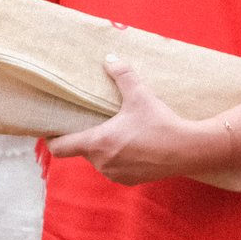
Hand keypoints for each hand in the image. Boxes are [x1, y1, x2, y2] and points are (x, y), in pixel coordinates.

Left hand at [46, 57, 221, 185]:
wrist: (187, 150)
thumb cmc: (160, 124)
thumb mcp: (140, 95)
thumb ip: (123, 75)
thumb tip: (110, 59)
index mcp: (97, 143)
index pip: (59, 148)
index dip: (52, 138)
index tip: (54, 128)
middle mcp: (101, 163)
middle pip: (82, 150)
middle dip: (87, 137)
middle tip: (98, 121)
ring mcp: (115, 174)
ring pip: (99, 160)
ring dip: (104, 148)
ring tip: (119, 132)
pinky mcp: (130, 181)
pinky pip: (115, 168)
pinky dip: (119, 158)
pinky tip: (133, 146)